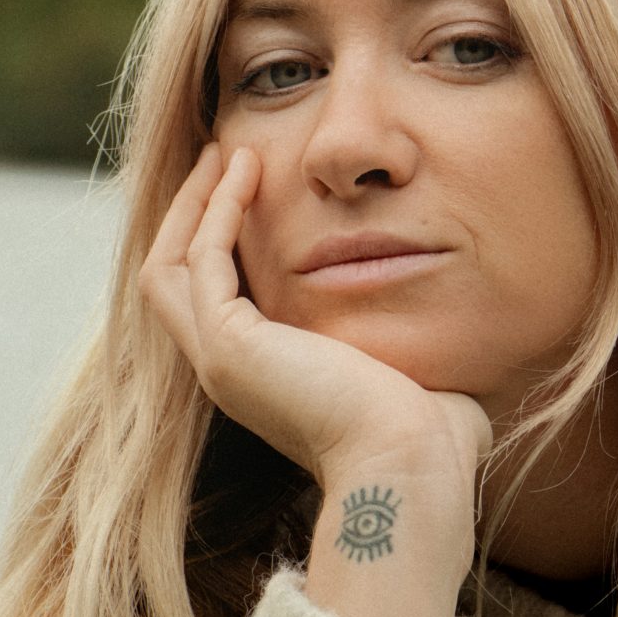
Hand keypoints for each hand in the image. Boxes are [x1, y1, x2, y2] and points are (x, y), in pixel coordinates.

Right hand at [139, 143, 490, 495]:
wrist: (412, 465)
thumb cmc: (430, 436)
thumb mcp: (408, 370)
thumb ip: (406, 340)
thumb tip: (447, 323)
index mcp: (265, 384)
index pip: (216, 302)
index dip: (224, 244)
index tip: (254, 187)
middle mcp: (229, 375)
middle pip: (174, 281)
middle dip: (194, 215)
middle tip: (225, 156)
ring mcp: (221, 362)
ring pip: (170, 267)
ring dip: (195, 204)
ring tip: (229, 151)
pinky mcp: (230, 344)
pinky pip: (203, 257)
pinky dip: (218, 209)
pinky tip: (247, 168)